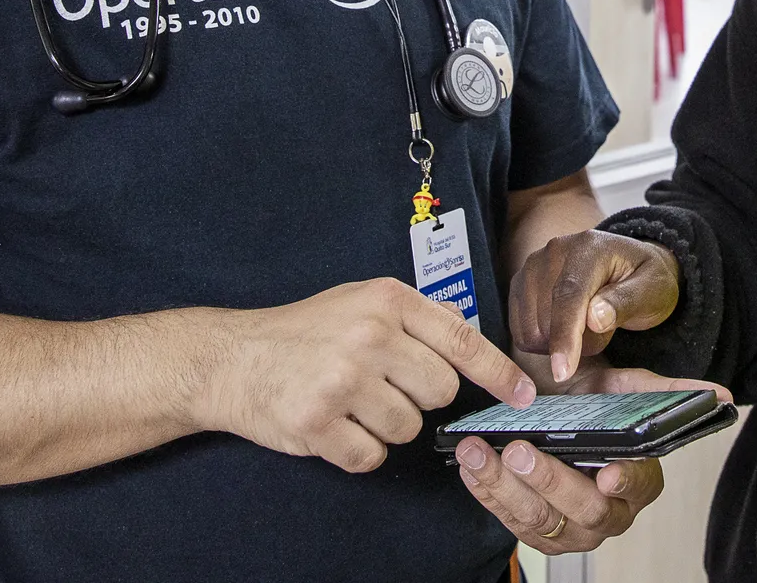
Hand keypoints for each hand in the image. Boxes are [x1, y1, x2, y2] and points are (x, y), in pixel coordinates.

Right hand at [198, 277, 534, 472]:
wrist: (233, 359)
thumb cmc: (304, 331)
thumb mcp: (361, 300)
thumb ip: (416, 315)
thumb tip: (467, 334)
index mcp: (386, 300)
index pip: (461, 338)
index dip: (499, 372)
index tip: (524, 395)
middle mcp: (369, 336)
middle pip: (440, 391)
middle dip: (419, 398)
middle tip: (381, 386)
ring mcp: (342, 380)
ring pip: (408, 428)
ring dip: (385, 426)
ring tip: (350, 402)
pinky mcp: (317, 422)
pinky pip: (370, 456)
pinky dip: (357, 450)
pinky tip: (334, 425)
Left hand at [454, 364, 718, 553]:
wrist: (548, 409)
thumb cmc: (589, 401)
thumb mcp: (625, 388)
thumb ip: (667, 392)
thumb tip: (719, 394)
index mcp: (639, 480)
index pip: (637, 486)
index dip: (624, 481)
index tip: (607, 473)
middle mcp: (609, 513)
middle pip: (582, 511)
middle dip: (548, 481)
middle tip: (518, 450)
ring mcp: (570, 530)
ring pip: (539, 521)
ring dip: (503, 487)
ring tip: (478, 452)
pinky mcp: (535, 535)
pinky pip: (508, 522)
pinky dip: (485, 492)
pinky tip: (470, 465)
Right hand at [510, 230, 681, 382]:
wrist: (631, 266)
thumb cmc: (645, 280)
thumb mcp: (652, 290)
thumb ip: (625, 302)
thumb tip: (594, 319)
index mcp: (589, 247)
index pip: (569, 294)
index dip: (564, 335)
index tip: (564, 372)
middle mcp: (554, 250)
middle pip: (546, 317)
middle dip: (574, 343)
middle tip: (604, 330)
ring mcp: (533, 266)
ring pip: (531, 328)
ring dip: (559, 344)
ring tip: (588, 327)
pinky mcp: (521, 284)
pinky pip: (521, 331)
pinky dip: (542, 343)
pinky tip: (567, 330)